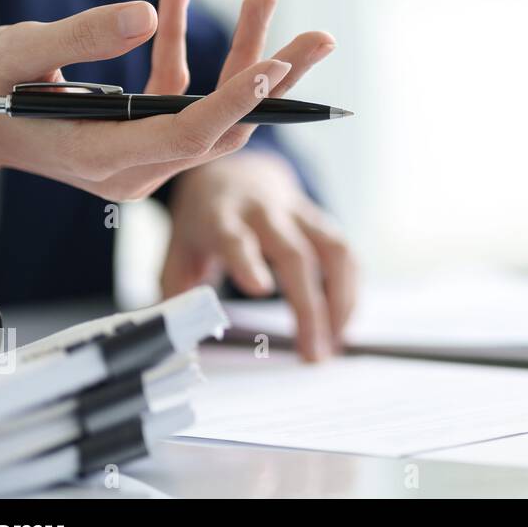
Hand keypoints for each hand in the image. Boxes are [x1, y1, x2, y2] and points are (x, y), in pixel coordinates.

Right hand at [0, 0, 332, 203]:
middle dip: (271, 80)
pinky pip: (179, 95)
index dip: (235, 101)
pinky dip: (181, 49)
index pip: (186, 134)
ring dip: (240, 56)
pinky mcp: (143, 136)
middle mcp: (133, 169)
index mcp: (102, 159)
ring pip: (212, 111)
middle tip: (321, 38)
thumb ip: (83, 35)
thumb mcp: (18, 53)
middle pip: (221, 128)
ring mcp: (142, 156)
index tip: (276, 66)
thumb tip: (147, 13)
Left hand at [163, 151, 354, 360]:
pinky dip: (350, 290)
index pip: (235, 237)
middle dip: (309, 307)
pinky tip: (342, 323)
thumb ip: (177, 291)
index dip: (248, 261)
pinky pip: (346, 253)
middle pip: (296, 255)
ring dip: (341, 300)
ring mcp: (299, 213)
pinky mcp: (322, 220)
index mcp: (220, 218)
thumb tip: (182, 338)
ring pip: (333, 251)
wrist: (234, 172)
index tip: (260, 290)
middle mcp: (264, 212)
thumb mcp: (177, 248)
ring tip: (335, 343)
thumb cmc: (205, 221)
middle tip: (313, 354)